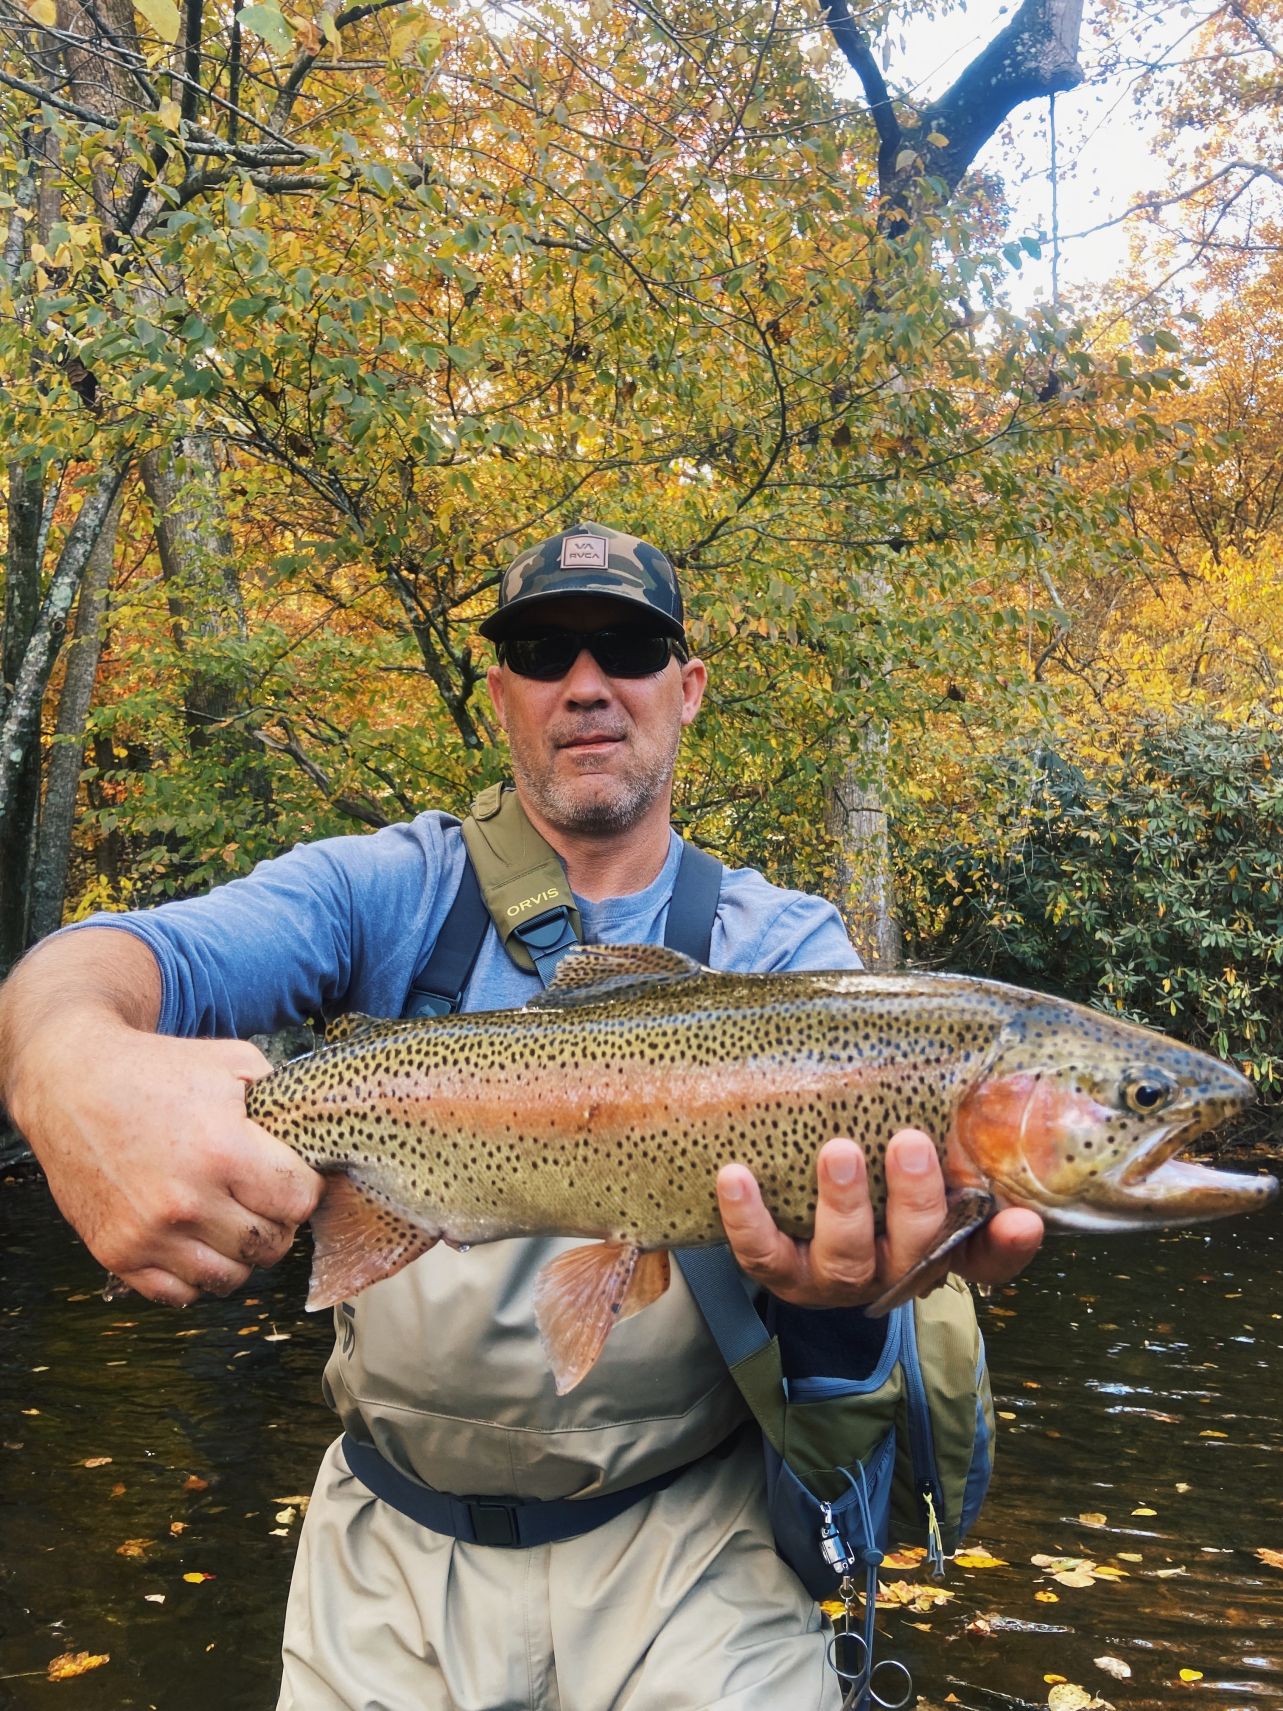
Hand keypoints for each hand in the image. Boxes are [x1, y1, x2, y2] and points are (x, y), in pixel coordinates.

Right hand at [17, 1024, 322, 1306]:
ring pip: (230, 1278)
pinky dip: (195, 1275)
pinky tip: (196, 1240)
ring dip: (240, 1254)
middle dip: (278, 1223)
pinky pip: (179, 1294)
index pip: (299, 1202)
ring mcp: (148, 1234)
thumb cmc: (156, 1070)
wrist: (71, 1083)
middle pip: (270, 1245)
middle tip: (264, 1200)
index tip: (293, 1177)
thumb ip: (282, 1099)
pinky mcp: (117, 1254)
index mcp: (223, 1151)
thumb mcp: (233, 1061)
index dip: (305, 1188)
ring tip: (232, 1220)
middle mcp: (187, 1202)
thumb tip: (321, 1131)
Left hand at [716, 1129, 1042, 1307]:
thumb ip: (943, 1122)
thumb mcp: (911, 1148)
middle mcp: (895, 1269)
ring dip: (843, 1204)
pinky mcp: (782, 1274)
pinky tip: (735, 1177)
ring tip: (838, 1151)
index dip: (1008, 1245)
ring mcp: (837, 1277)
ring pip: (846, 1256)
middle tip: (910, 1142)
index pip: (990, 1256)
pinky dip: (748, 1219)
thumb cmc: (875, 1163)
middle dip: (916, 1199)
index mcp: (940, 1243)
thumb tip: (973, 1054)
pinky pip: (763, 1254)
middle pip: (918, 1249)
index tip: (1022, 1219)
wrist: (795, 1203)